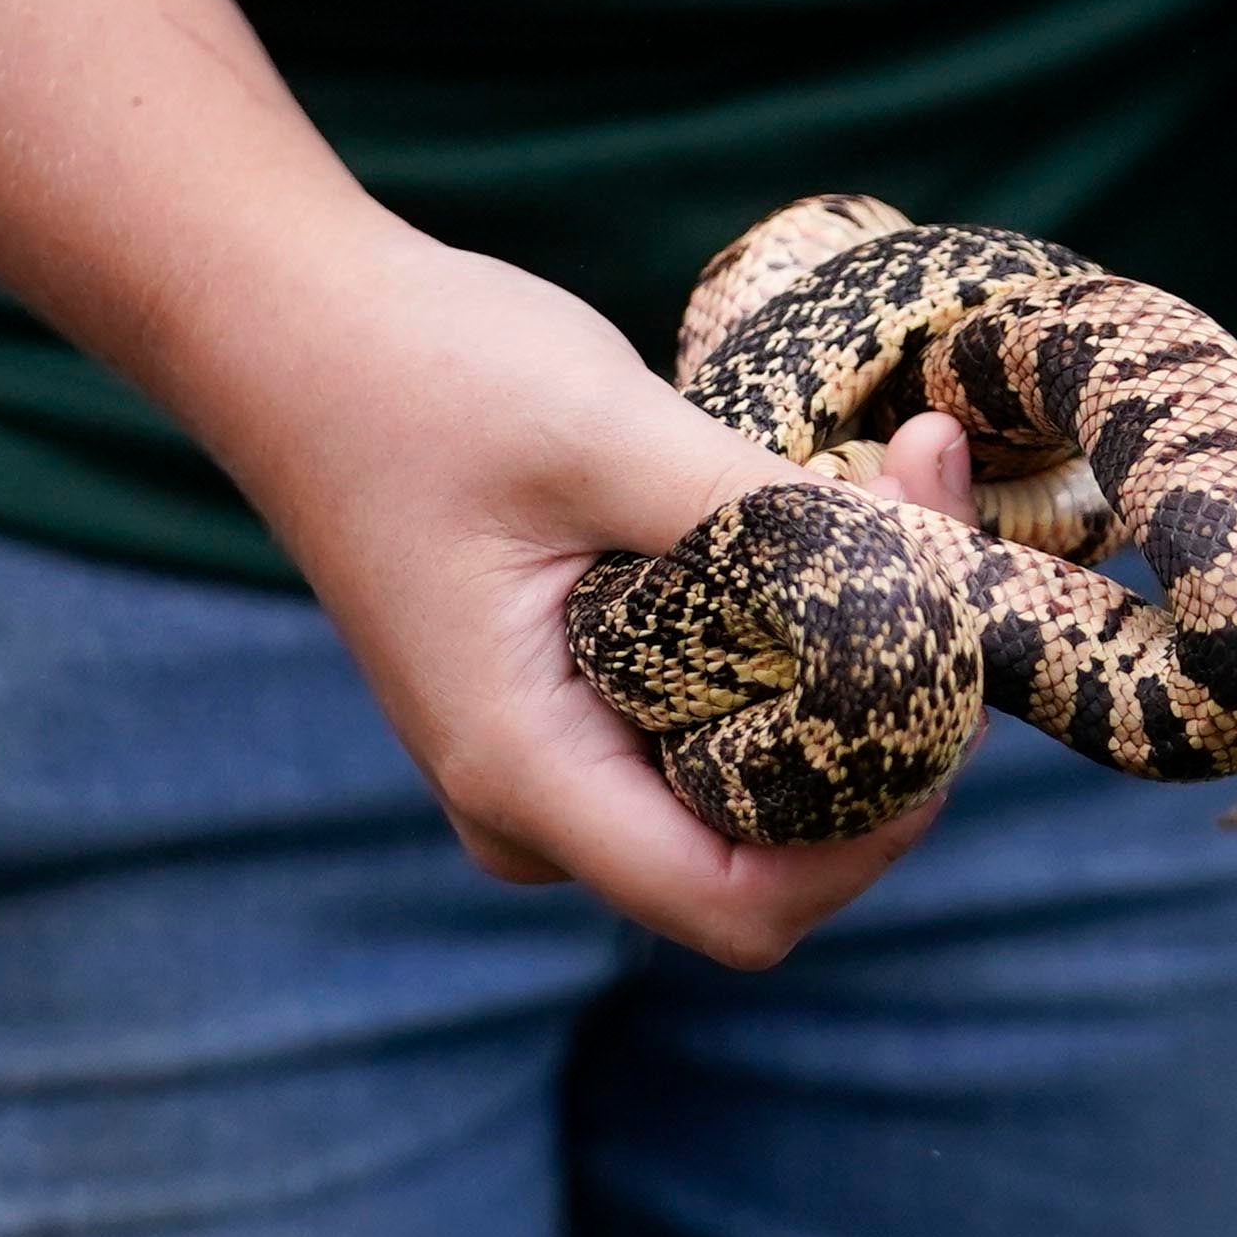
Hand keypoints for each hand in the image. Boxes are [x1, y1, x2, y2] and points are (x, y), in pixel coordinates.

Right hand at [177, 219, 978, 969]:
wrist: (291, 331)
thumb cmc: (420, 377)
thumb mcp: (608, 434)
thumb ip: (764, 521)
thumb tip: (930, 576)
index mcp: (526, 770)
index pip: (739, 905)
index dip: (871, 835)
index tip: (944, 696)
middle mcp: (535, 802)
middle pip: (765, 854)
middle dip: (876, 719)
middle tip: (929, 524)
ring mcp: (548, 759)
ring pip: (748, 780)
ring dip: (839, 661)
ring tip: (882, 489)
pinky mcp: (568, 702)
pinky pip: (712, 716)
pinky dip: (783, 632)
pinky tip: (808, 508)